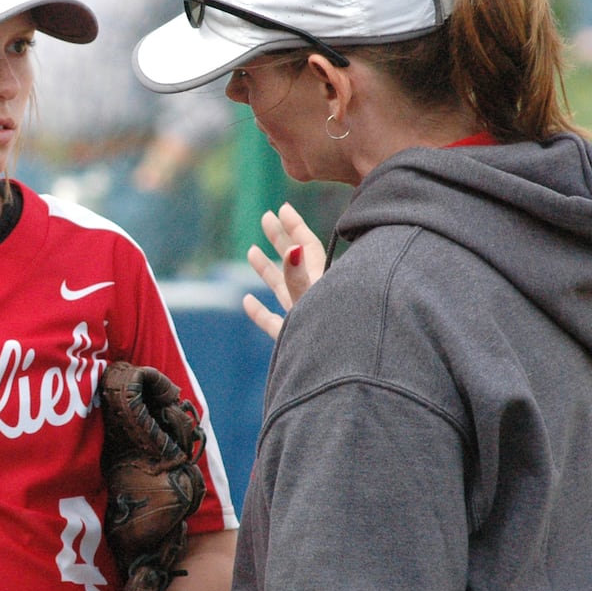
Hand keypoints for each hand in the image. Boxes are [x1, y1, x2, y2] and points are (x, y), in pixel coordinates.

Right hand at [243, 203, 326, 339]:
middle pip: (294, 262)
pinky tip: (247, 302)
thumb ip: (301, 277)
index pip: (307, 248)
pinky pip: (275, 324)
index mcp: (323, 284)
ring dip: (266, 271)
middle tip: (265, 217)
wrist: (344, 382)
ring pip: (282, 290)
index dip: (294, 227)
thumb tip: (292, 248)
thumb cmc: (338, 337)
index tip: (281, 208)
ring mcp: (305, 320)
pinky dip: (260, 312)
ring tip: (252, 251)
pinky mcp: (296, 342)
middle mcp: (315, 298)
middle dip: (280, 239)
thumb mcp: (316, 305)